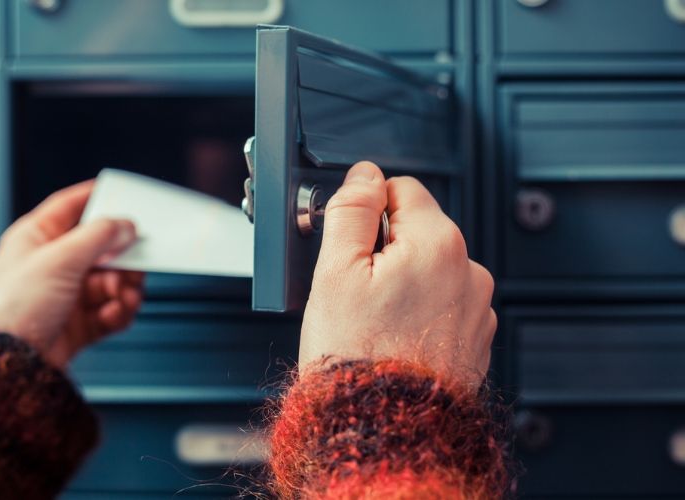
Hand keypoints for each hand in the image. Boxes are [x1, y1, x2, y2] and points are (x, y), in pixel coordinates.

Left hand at [0, 181, 144, 368]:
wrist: (9, 362)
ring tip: (125, 294)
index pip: (70, 207)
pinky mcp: (79, 323)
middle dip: (122, 257)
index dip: (96, 197)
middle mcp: (53, 264)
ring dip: (125, 287)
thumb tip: (124, 225)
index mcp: (37, 239)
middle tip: (136, 261)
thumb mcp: (60, 259)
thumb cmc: (13, 308)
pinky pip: (111, 310)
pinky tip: (116, 312)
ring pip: (112, 281)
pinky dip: (120, 311)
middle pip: (101, 248)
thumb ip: (99, 236)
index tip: (122, 194)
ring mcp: (67, 295)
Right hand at [300, 162, 495, 388]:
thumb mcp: (335, 272)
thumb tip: (364, 175)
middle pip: (417, 231)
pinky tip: (395, 337)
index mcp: (438, 244)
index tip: (350, 244)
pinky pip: (443, 305)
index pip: (402, 189)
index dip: (367, 211)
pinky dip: (420, 312)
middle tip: (356, 292)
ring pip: (429, 269)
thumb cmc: (357, 357)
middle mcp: (470, 271)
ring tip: (375, 321)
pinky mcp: (475, 339)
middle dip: (384, 250)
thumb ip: (351, 210)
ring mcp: (477, 308)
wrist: (384, 430)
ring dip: (403, 282)